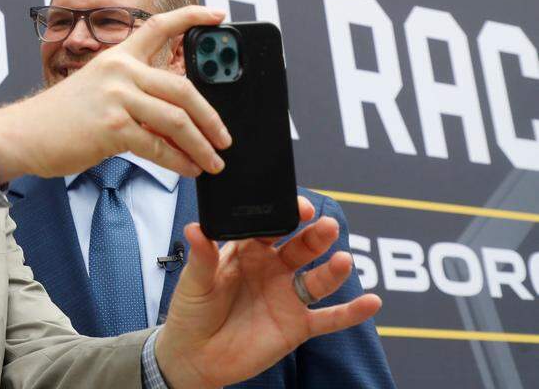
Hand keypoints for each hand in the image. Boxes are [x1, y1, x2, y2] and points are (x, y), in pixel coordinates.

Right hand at [0, 5, 230, 183]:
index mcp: (117, 56)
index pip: (159, 26)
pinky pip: (158, 146)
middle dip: (211, 117)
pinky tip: (188, 169)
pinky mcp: (113, 127)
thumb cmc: (60, 118)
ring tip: (213, 161)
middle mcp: (119, 71)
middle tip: (224, 136)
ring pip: (177, 119)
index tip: (217, 14)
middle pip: (183, 87)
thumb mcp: (98, 90)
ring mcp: (117, 97)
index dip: (191, 17)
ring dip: (201, 145)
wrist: (24, 134)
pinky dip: (179, 161)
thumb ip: (134, 94)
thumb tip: (177, 118)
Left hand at [154, 197, 382, 388]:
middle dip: (315, 236)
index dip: (285, 216)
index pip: (271, 228)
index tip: (298, 207)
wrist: (194, 357)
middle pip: (300, 248)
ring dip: (334, 269)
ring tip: (344, 260)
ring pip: (318, 279)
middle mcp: (272, 269)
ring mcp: (287, 296)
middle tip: (326, 224)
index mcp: (247, 251)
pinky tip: (372, 302)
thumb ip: (201, 258)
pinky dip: (352, 312)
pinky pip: (329, 318)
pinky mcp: (297, 326)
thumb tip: (195, 228)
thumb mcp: (194, 282)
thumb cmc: (191, 313)